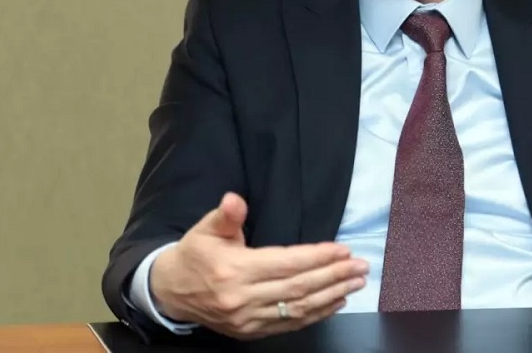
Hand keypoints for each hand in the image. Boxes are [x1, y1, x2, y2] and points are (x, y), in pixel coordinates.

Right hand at [149, 192, 368, 339]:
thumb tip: (235, 200)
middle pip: (298, 288)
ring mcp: (247, 320)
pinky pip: (290, 324)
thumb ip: (226, 216)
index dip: (317, 257)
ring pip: (298, 309)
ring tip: (356, 282)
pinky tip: (336, 301)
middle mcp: (243, 299)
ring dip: (332, 296)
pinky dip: (316, 314)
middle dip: (334, 276)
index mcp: (234, 271)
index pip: (286, 264)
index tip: (343, 250)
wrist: (170, 292)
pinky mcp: (250, 332)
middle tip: (361, 266)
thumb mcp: (206, 229)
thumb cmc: (194, 254)